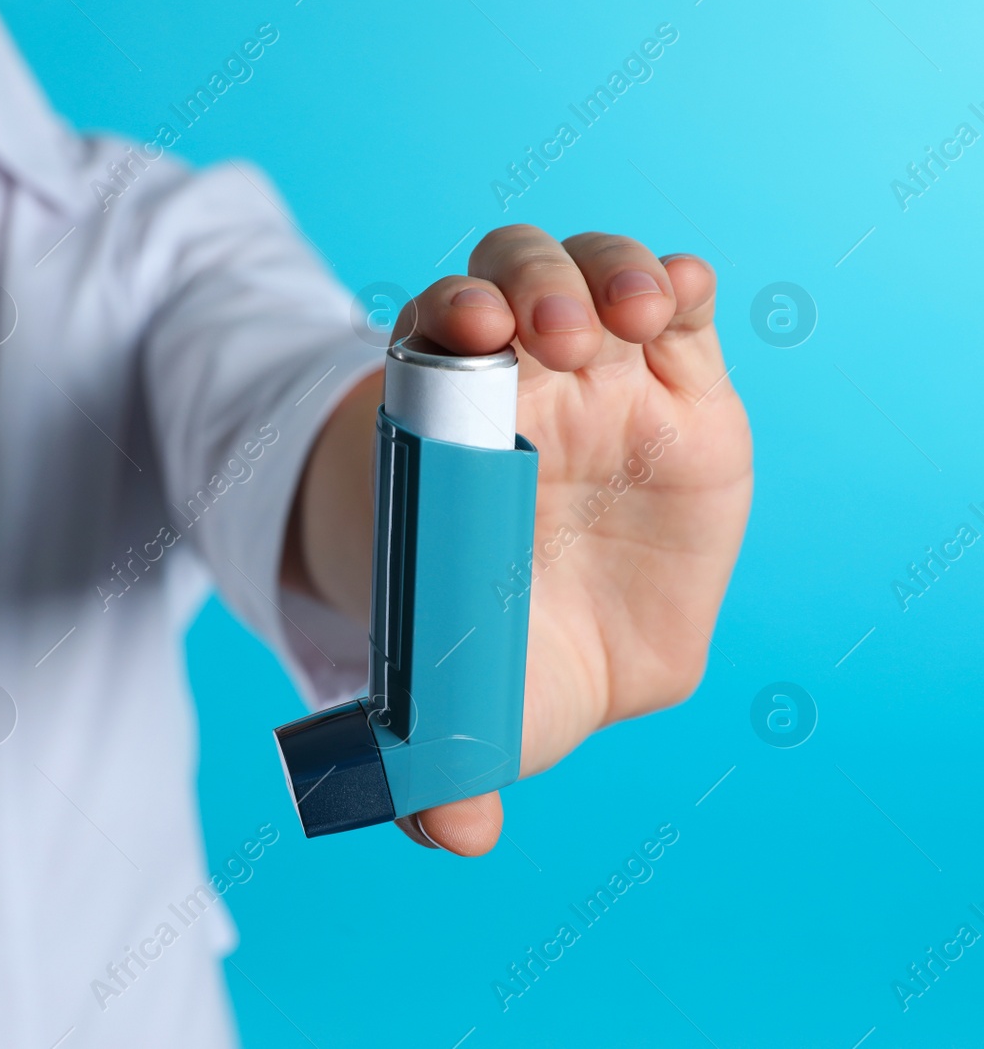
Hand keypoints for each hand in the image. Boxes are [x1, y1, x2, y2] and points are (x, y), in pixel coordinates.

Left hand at [396, 225, 752, 855]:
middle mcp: (518, 390)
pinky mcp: (682, 387)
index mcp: (449, 439)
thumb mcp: (469, 708)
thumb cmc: (497, 653)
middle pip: (507, 279)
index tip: (459, 338)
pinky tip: (674, 296)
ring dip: (602, 275)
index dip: (440, 324)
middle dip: (519, 286)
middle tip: (535, 336)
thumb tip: (452, 840)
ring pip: (591, 273)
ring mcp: (601, 380)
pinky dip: (672, 283)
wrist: (568, 646)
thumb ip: (444, 768)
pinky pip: (673, 305)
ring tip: (620, 318)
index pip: (431, 343)